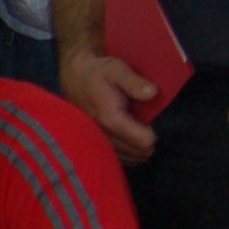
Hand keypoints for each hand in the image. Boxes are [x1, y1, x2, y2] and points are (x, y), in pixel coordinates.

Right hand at [59, 50, 157, 164]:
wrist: (73, 77)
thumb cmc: (97, 73)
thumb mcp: (117, 69)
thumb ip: (134, 82)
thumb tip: (153, 94)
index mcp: (111, 119)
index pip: (144, 142)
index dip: (155, 132)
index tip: (153, 120)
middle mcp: (103, 136)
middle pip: (139, 153)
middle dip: (148, 141)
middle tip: (147, 123)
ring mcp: (97, 143)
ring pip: (131, 158)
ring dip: (139, 147)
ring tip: (138, 129)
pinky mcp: (95, 145)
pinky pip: (120, 159)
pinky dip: (129, 151)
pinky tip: (130, 137)